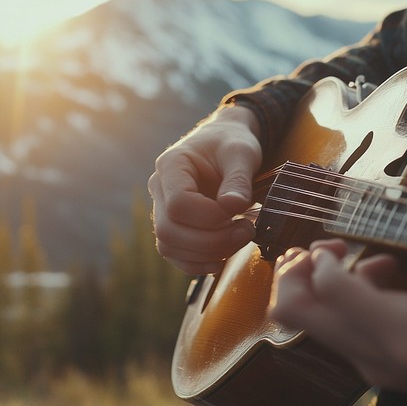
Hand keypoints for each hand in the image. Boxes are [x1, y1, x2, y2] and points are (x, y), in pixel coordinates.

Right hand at [148, 105, 261, 274]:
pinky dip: (197, 263)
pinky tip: (221, 259)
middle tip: (246, 231)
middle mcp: (159, 188)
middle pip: (169, 230)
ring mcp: (162, 208)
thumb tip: (233, 207)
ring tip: (239, 238)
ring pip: (169, 246)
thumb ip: (238, 179)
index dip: (211, 217)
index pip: (179, 204)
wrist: (225, 142)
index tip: (239, 211)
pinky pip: (174, 254)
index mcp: (171, 165)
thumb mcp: (242, 152)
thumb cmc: (232, 143)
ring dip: (206, 254)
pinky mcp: (173, 225)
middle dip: (211, 241)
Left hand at [270, 239, 406, 403]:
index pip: (328, 289)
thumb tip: (385, 221)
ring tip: (355, 257)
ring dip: (320, 280)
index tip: (338, 243)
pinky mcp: (380, 366)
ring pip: (310, 320)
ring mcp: (375, 365)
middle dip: (295, 271)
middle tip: (326, 248)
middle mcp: (378, 356)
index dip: (322, 256)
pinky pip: (338, 326)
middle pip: (294, 312)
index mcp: (405, 334)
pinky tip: (381, 275)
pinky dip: (344, 296)